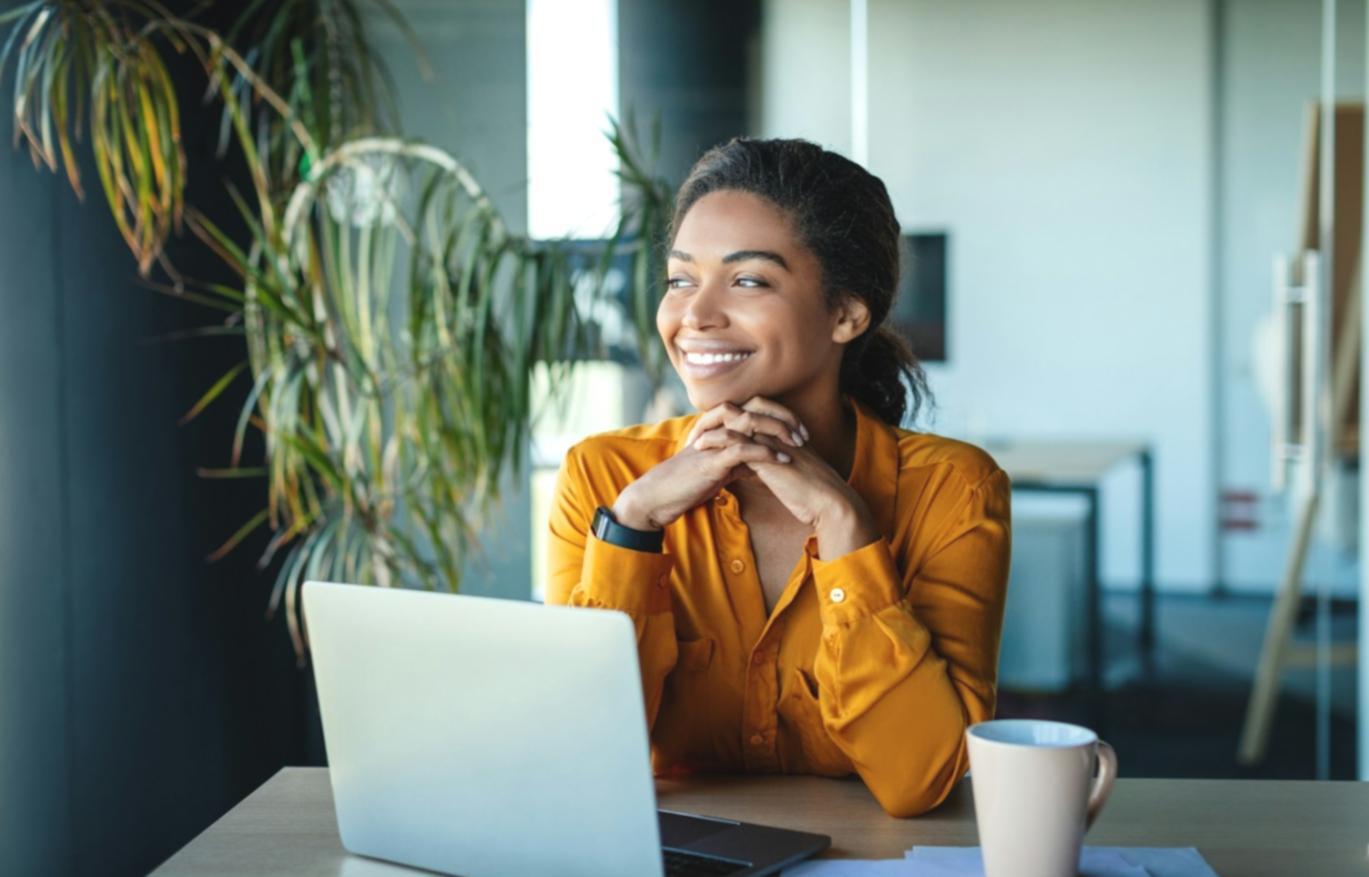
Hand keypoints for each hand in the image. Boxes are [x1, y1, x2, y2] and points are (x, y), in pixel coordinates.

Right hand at [611, 398, 806, 529]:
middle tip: (804, 434)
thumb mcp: (719, 469)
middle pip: (757, 407)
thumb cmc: (688, 483)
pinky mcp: (712, 459)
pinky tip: (783, 461)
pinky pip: (743, 449)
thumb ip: (739, 461)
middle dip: (784, 417)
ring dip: (779, 431)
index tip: (800, 430)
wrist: (660, 496)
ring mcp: (714, 441)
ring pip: (751, 422)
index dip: (780, 415)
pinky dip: (766, 454)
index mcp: (720, 426)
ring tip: (798, 444)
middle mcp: (717, 427)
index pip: (755, 408)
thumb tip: (761, 464)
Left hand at [687, 398, 879, 559]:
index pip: (755, 415)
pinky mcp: (767, 455)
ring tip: (694, 437)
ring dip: (713, 426)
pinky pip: (736, 440)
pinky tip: (700, 447)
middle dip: (719, 418)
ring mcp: (772, 441)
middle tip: (698, 429)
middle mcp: (778, 432)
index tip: (713, 432)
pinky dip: (716, 441)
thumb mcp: (790, 475)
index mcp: (784, 434)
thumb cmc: (813, 494)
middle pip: (743, 410)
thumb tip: (760, 468)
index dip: (733, 422)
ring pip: (737, 421)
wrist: (829, 503)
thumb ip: (776, 466)